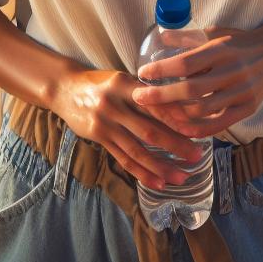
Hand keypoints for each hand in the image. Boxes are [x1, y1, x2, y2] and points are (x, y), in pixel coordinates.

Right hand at [50, 68, 203, 190]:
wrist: (64, 88)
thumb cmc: (100, 83)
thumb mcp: (122, 79)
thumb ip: (145, 93)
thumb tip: (181, 108)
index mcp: (125, 84)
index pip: (155, 105)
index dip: (177, 119)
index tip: (198, 130)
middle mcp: (114, 104)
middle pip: (150, 130)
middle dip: (176, 145)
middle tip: (197, 156)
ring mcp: (105, 123)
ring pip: (138, 150)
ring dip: (162, 166)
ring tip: (182, 177)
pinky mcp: (98, 138)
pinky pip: (124, 159)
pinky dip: (142, 172)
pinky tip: (158, 182)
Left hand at [131, 25, 262, 138]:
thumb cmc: (240, 41)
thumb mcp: (216, 32)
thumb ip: (189, 37)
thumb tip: (160, 37)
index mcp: (222, 50)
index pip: (186, 63)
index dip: (162, 70)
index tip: (142, 74)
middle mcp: (233, 71)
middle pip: (190, 90)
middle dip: (160, 96)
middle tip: (139, 97)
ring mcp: (242, 92)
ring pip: (202, 110)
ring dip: (176, 113)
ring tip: (158, 112)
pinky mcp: (248, 108)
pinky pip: (218, 124)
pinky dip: (197, 129)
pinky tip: (181, 127)